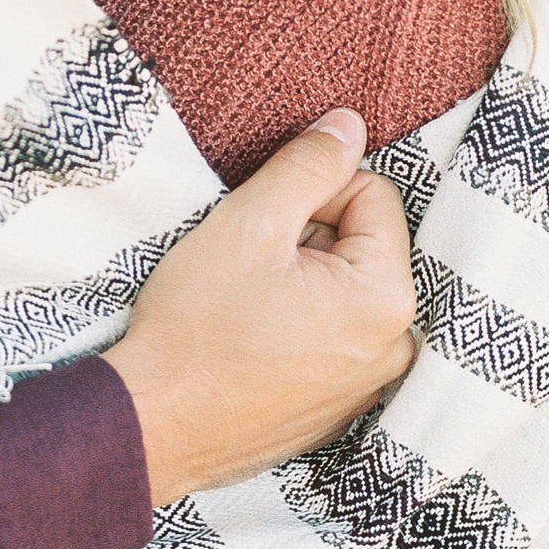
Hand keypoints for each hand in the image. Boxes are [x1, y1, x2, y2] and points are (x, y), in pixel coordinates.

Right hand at [102, 109, 417, 504]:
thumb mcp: (250, 221)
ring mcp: (366, 386)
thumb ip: (309, 163)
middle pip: (361, 244)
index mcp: (387, 300)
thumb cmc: (198, 325)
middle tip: (249, 266)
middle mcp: (394, 349)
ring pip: (342, 287)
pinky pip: (330, 335)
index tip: (263, 227)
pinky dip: (294, 324)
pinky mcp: (335, 408)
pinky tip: (249, 338)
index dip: (311, 193)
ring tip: (246, 304)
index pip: (371, 194)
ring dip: (298, 279)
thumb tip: (350, 125)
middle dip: (308, 238)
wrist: (154, 424)